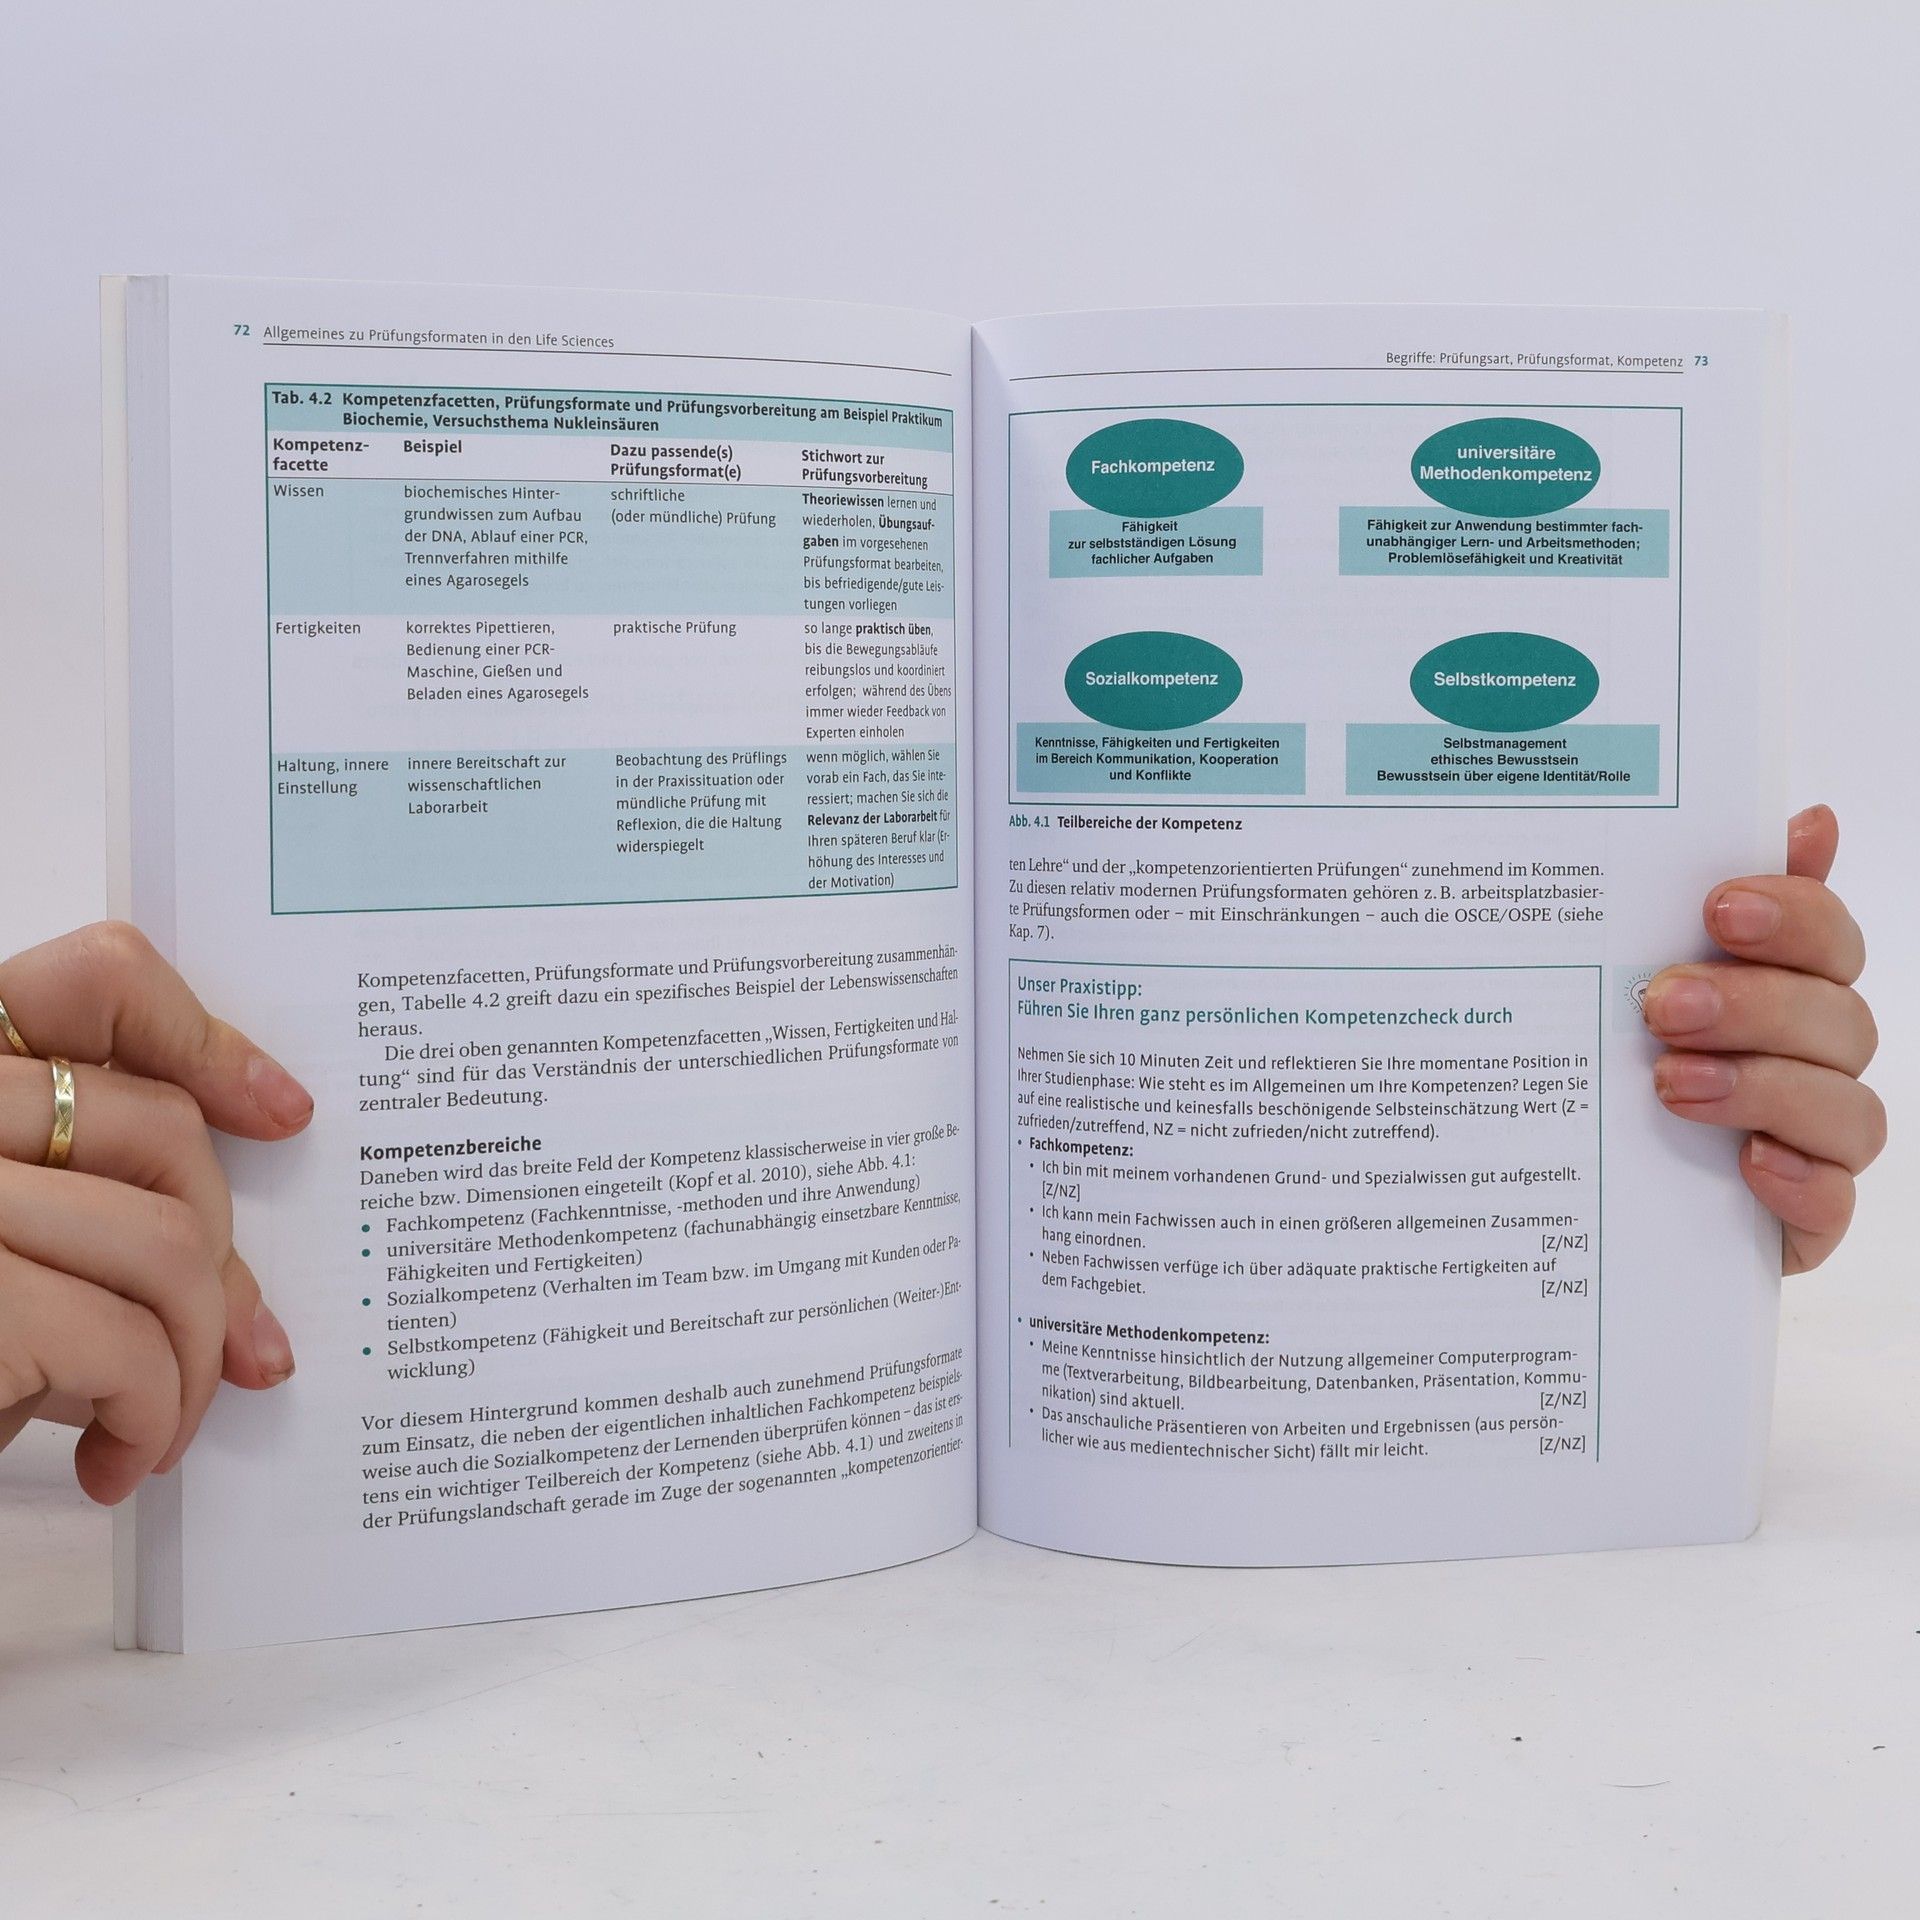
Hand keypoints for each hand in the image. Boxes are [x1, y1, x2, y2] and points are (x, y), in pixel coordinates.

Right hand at [0, 922, 310, 1501]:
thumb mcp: (10, 1265)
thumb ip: (99, 1224)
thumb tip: (245, 1299)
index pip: (90, 980)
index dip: (201, 1036)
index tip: (278, 1111)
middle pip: (163, 1131)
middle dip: (219, 1258)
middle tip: (225, 1353)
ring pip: (166, 1244)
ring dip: (190, 1362)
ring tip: (156, 1426)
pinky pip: (125, 1344)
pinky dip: (152, 1416)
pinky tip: (115, 1458)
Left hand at [1644, 806, 1882, 1273]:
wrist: (1566, 1186)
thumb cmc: (1607, 1060)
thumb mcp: (1619, 973)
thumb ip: (1688, 900)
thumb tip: (1811, 820)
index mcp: (1782, 986)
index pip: (1827, 937)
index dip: (1794, 914)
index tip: (1720, 907)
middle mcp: (1810, 1059)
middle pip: (1837, 1017)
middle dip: (1754, 1004)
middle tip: (1661, 1004)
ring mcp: (1812, 1142)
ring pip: (1846, 1108)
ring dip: (1764, 1088)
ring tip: (1670, 1084)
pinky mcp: (1799, 1219)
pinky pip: (1834, 1204)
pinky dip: (1800, 1181)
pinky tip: (1748, 1164)